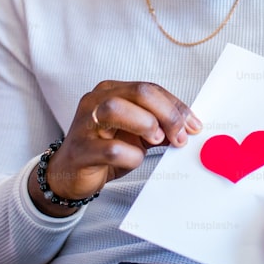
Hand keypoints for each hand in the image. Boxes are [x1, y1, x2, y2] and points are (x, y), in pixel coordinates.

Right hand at [29, 80, 200, 215]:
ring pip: (117, 109)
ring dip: (146, 124)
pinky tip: (133, 160)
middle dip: (168, 114)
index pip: (150, 89)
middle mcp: (96, 101)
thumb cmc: (104, 150)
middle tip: (180, 136)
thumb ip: (160, 126)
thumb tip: (189, 128)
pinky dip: (131, 156)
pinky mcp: (82, 150)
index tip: (194, 125)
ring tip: (156, 140)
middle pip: (139, 92)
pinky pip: (111, 149)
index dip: (176, 106)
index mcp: (111, 91)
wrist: (69, 174)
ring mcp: (86, 124)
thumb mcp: (136, 134)